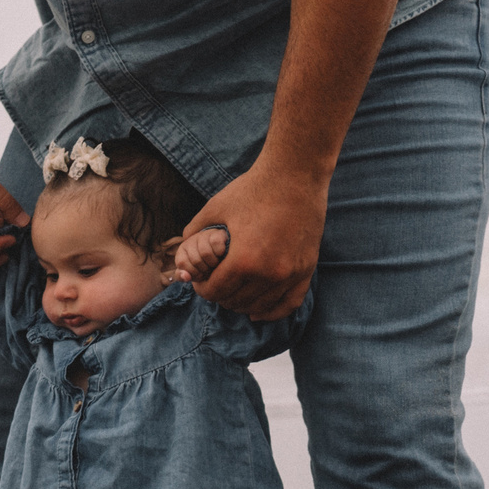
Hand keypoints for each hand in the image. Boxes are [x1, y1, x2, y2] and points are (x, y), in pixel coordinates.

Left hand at [164, 225, 231, 285]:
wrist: (223, 255)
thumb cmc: (205, 266)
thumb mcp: (192, 273)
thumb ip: (183, 277)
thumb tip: (186, 277)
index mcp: (182, 251)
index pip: (182, 263)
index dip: (193, 273)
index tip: (201, 274)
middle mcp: (191, 240)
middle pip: (196, 260)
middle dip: (205, 269)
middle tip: (210, 269)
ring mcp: (204, 235)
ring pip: (205, 253)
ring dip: (213, 263)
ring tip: (216, 263)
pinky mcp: (217, 233)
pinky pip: (216, 243)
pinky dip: (220, 252)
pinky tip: (221, 254)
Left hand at [181, 162, 324, 320]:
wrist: (295, 175)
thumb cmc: (252, 189)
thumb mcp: (214, 209)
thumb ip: (193, 234)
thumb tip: (181, 253)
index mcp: (243, 261)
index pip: (215, 293)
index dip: (202, 289)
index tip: (200, 280)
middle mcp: (268, 273)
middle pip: (235, 302)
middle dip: (220, 295)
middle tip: (215, 283)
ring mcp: (291, 273)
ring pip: (260, 306)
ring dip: (242, 303)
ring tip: (233, 291)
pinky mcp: (308, 268)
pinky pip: (290, 303)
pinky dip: (272, 311)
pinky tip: (258, 313)